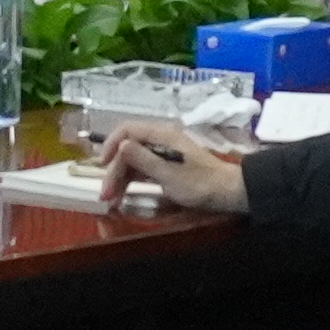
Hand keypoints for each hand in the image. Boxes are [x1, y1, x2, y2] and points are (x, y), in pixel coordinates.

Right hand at [92, 131, 245, 216]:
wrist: (227, 192)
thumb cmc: (199, 184)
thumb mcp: (168, 174)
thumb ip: (143, 159)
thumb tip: (121, 145)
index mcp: (161, 135)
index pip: (126, 130)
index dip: (110, 145)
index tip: (102, 166)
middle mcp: (160, 139)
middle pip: (127, 148)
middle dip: (113, 170)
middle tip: (106, 195)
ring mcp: (162, 152)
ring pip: (132, 160)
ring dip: (119, 177)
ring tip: (112, 199)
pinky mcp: (165, 164)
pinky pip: (141, 168)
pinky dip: (130, 180)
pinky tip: (123, 193)